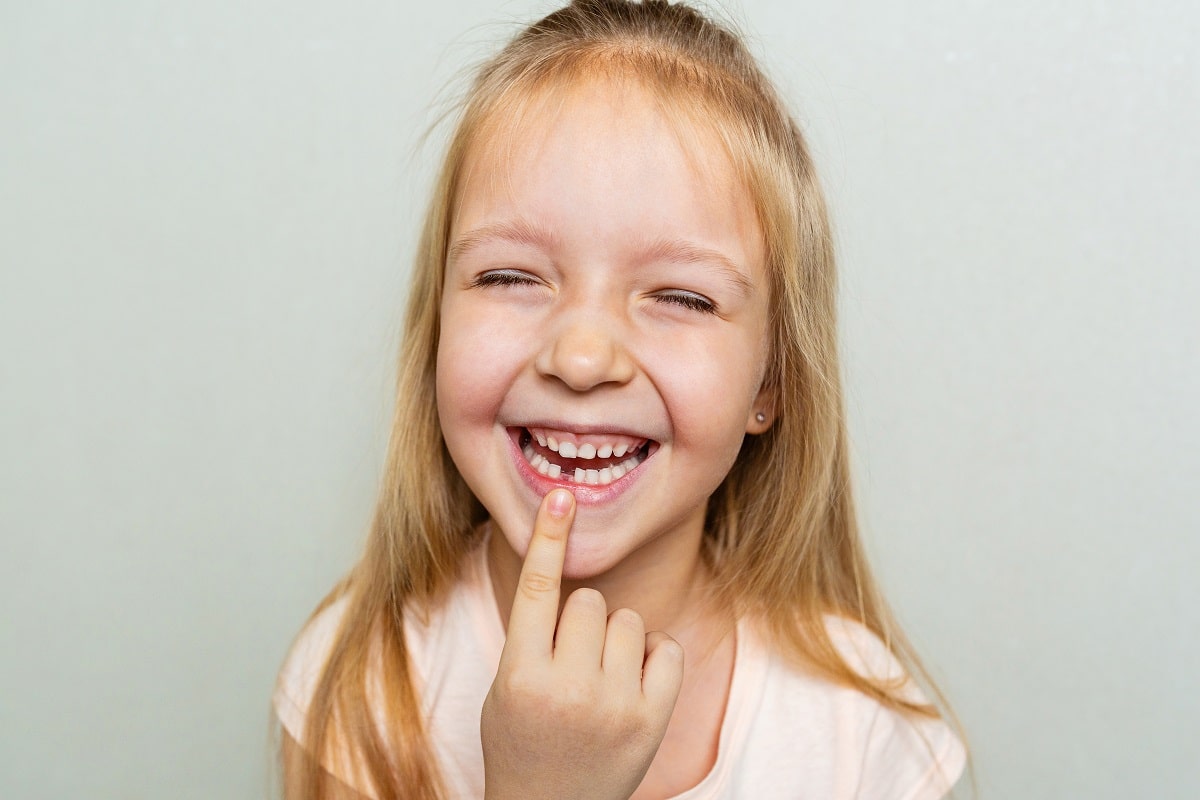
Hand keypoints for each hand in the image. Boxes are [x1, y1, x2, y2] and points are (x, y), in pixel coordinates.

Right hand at [480, 489, 684, 799]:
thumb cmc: (522, 741)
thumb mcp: (505, 687)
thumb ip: (532, 634)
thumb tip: (567, 562)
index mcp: (521, 677)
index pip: (538, 590)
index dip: (549, 538)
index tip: (560, 495)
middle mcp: (568, 689)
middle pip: (590, 601)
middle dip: (582, 621)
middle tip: (571, 662)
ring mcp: (614, 706)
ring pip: (628, 619)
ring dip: (616, 638)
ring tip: (599, 679)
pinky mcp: (652, 720)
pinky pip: (664, 647)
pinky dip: (652, 657)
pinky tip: (633, 684)